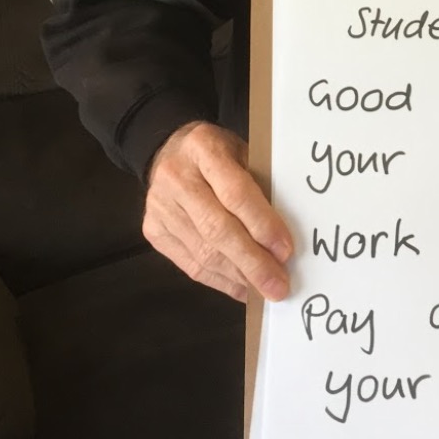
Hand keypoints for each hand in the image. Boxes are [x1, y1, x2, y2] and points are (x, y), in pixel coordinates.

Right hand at [143, 121, 292, 301]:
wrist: (168, 150)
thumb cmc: (217, 153)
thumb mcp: (242, 152)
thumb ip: (260, 186)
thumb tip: (283, 239)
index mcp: (203, 147)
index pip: (235, 193)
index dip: (262, 225)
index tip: (286, 251)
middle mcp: (176, 176)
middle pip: (217, 228)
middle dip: (252, 262)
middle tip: (278, 286)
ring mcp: (159, 206)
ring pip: (203, 251)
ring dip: (238, 276)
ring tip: (263, 290)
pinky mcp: (152, 230)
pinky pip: (189, 264)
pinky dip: (220, 281)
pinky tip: (242, 288)